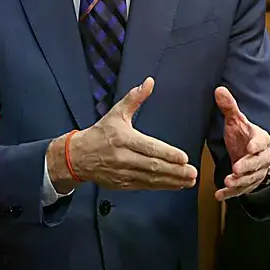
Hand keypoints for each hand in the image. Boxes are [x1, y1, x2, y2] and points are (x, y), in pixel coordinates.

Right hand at [54, 77, 196, 191]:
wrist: (77, 157)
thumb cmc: (100, 133)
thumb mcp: (116, 113)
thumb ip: (135, 98)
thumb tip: (149, 82)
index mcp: (123, 139)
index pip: (149, 148)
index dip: (167, 154)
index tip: (183, 157)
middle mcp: (123, 157)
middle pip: (152, 166)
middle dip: (174, 170)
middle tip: (192, 172)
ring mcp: (122, 173)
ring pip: (151, 179)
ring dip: (172, 181)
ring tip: (189, 180)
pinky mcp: (122, 184)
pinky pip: (145, 187)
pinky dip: (161, 186)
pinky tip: (176, 185)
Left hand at [214, 86, 269, 201]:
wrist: (254, 155)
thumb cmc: (244, 136)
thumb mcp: (237, 121)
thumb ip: (229, 107)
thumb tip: (219, 89)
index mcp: (260, 139)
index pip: (261, 142)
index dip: (256, 145)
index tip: (250, 147)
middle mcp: (261, 157)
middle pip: (257, 163)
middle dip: (247, 166)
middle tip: (236, 169)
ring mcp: (256, 172)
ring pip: (250, 178)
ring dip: (239, 181)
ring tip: (228, 182)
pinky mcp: (248, 184)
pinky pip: (241, 190)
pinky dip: (231, 194)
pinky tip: (220, 195)